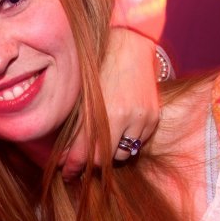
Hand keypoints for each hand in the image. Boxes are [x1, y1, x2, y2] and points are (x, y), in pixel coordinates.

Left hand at [60, 27, 161, 177]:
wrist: (129, 45)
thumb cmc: (99, 68)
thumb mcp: (83, 99)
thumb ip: (77, 128)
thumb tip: (65, 157)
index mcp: (101, 113)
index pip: (84, 154)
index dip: (73, 168)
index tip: (66, 175)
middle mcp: (123, 118)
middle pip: (104, 160)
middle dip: (91, 163)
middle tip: (81, 161)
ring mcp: (142, 119)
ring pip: (123, 154)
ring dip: (111, 152)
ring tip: (104, 139)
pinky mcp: (153, 118)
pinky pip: (139, 142)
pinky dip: (128, 140)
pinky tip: (122, 126)